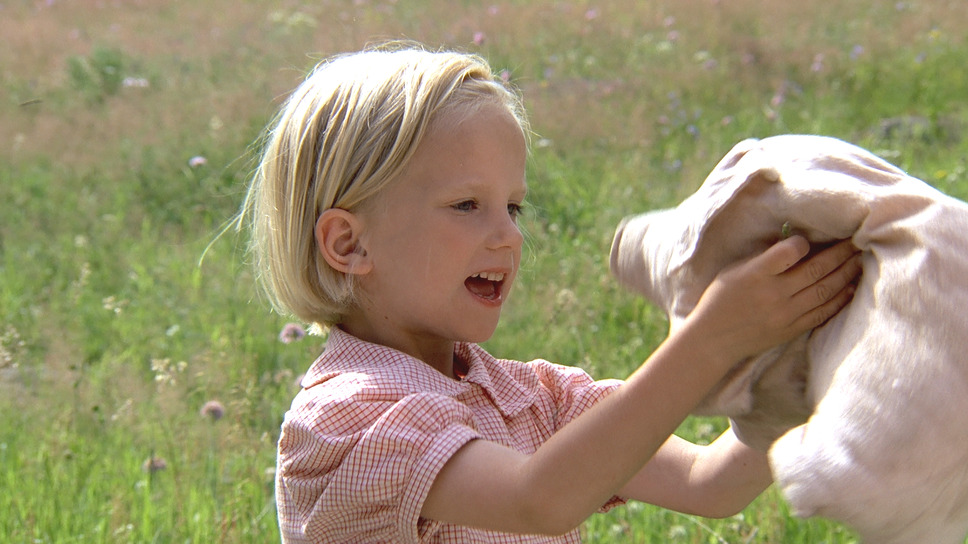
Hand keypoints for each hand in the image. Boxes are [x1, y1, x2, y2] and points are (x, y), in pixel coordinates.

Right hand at [686, 236, 861, 365]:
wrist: (713, 339)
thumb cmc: (721, 299)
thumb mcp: (734, 270)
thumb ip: (763, 258)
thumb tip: (795, 243)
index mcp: (755, 275)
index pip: (788, 252)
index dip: (802, 243)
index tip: (809, 239)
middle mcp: (773, 294)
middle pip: (816, 270)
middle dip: (841, 253)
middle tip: (857, 241)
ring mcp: (785, 314)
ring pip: (825, 290)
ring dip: (846, 274)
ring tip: (860, 261)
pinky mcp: (792, 329)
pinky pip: (823, 312)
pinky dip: (840, 299)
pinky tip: (850, 287)